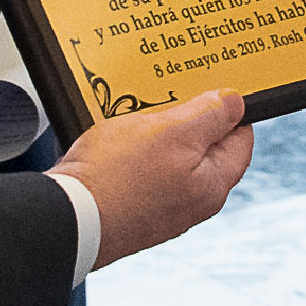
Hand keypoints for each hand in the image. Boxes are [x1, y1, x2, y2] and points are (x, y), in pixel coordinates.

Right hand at [55, 90, 252, 266]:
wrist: (65, 217)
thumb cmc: (117, 177)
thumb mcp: (173, 132)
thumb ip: (209, 115)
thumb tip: (236, 103)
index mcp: (211, 186)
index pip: (239, 140)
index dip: (230, 110)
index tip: (213, 88)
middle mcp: (190, 202)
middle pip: (202, 148)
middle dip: (187, 119)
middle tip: (169, 96)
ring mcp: (159, 207)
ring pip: (168, 156)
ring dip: (155, 132)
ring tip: (136, 114)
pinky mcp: (130, 207)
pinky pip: (141, 170)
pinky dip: (133, 150)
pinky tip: (116, 139)